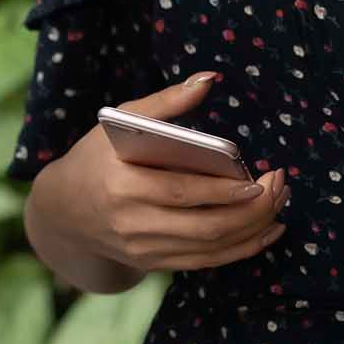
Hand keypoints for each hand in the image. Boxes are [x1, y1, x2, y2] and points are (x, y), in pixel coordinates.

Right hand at [32, 73, 287, 273]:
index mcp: (121, 183)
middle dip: (251, 211)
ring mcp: (143, 249)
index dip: (222, 191)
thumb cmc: (97, 156)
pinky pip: (206, 263)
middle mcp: (131, 223)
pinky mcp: (154, 264)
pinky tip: (265, 232)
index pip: (180, 191)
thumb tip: (209, 79)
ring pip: (210, 248)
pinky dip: (241, 250)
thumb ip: (165, 102)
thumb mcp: (120, 121)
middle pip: (204, 226)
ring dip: (253, 230)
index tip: (258, 179)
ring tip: (278, 205)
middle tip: (279, 188)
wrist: (64, 211)